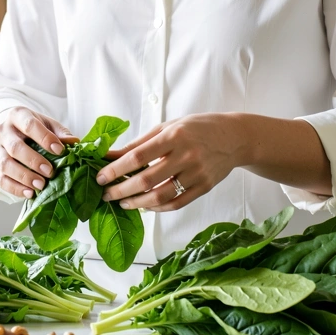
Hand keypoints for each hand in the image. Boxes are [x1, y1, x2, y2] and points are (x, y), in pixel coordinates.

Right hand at [0, 106, 78, 198]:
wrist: (10, 131)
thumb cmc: (32, 127)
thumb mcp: (46, 123)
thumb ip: (59, 132)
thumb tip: (73, 142)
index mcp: (17, 115)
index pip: (29, 125)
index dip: (45, 138)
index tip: (59, 150)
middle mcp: (3, 131)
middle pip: (15, 147)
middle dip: (33, 161)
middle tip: (50, 172)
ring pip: (5, 165)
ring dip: (24, 177)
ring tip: (41, 185)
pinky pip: (1, 179)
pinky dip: (16, 188)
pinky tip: (30, 193)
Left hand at [95, 113, 246, 211]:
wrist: (234, 137)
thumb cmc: (197, 128)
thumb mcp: (168, 127)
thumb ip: (140, 143)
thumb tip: (111, 156)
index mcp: (174, 136)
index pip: (139, 156)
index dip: (116, 169)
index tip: (101, 177)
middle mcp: (186, 155)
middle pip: (147, 179)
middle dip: (122, 189)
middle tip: (106, 194)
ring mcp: (197, 174)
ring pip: (161, 196)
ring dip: (137, 202)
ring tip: (122, 202)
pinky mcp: (204, 187)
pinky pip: (176, 203)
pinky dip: (157, 208)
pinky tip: (145, 205)